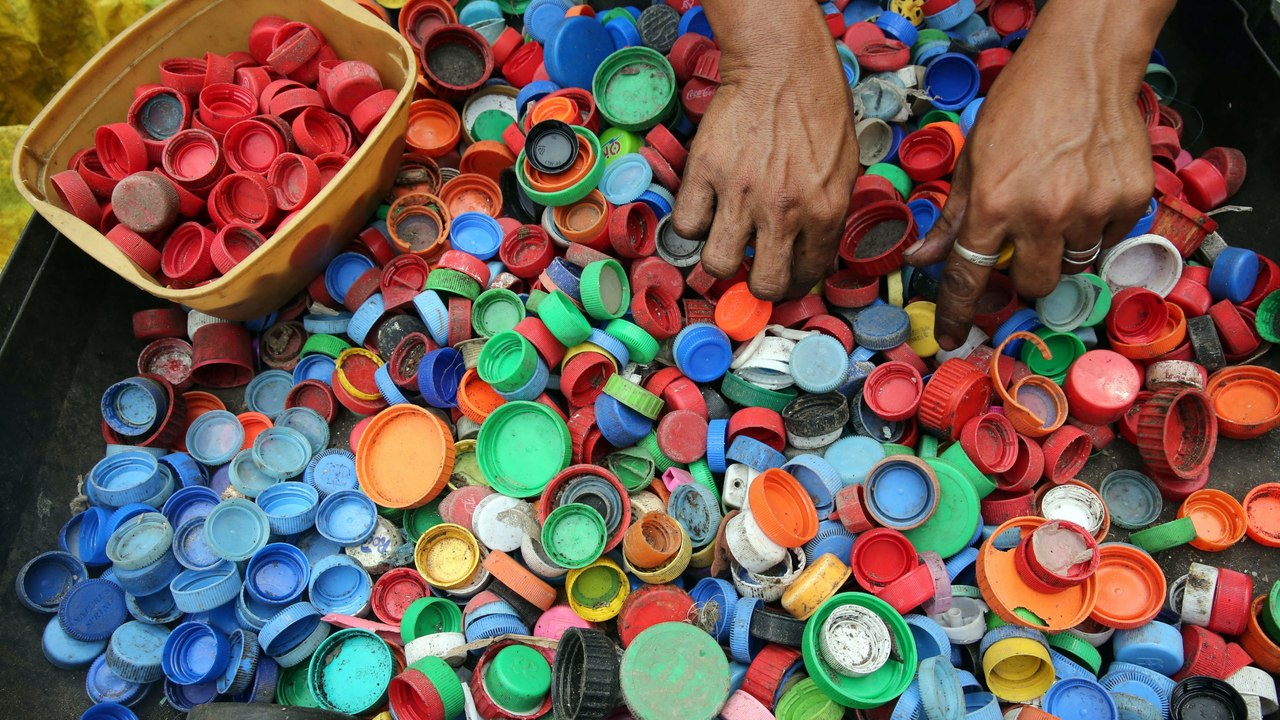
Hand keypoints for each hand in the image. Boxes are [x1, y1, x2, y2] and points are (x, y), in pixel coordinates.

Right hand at [673, 3, 858, 300]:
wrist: (781, 64)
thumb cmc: (818, 109)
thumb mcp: (845, 169)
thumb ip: (828, 215)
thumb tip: (809, 253)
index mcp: (826, 211)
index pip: (807, 274)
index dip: (794, 280)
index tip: (785, 274)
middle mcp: (784, 210)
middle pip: (763, 284)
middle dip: (759, 281)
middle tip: (755, 266)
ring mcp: (740, 193)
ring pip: (718, 264)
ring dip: (722, 257)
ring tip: (728, 238)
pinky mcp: (705, 172)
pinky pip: (687, 224)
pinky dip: (693, 223)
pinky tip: (706, 209)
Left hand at [904, 0, 1170, 349]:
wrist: (1083, 65)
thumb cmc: (1021, 107)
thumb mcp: (973, 161)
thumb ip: (952, 217)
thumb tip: (920, 258)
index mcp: (995, 204)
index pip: (969, 277)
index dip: (959, 312)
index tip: (954, 335)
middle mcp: (1043, 214)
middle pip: (1033, 285)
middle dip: (1025, 275)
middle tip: (1027, 243)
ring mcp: (1091, 209)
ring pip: (1074, 266)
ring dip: (1062, 249)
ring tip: (1060, 204)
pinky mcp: (1129, 200)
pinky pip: (1109, 241)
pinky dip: (1097, 228)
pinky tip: (1088, 191)